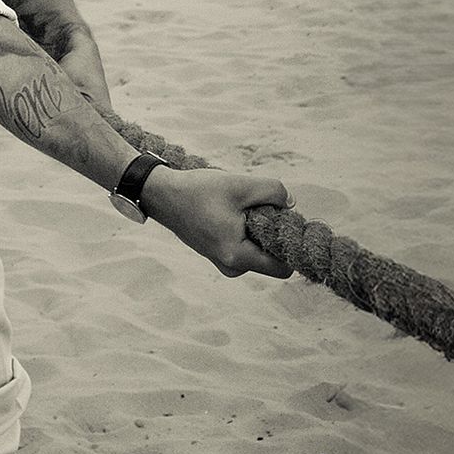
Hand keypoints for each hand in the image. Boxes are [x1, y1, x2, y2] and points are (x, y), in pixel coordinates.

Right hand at [142, 167, 292, 278]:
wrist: (163, 195)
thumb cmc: (199, 191)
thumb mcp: (241, 184)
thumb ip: (274, 192)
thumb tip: (291, 205)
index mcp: (236, 256)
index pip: (283, 268)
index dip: (291, 246)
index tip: (285, 222)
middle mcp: (231, 266)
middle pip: (271, 258)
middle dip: (273, 234)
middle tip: (260, 208)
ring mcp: (223, 262)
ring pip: (258, 251)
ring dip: (259, 230)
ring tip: (241, 207)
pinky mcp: (218, 253)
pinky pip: (245, 247)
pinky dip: (247, 230)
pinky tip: (232, 211)